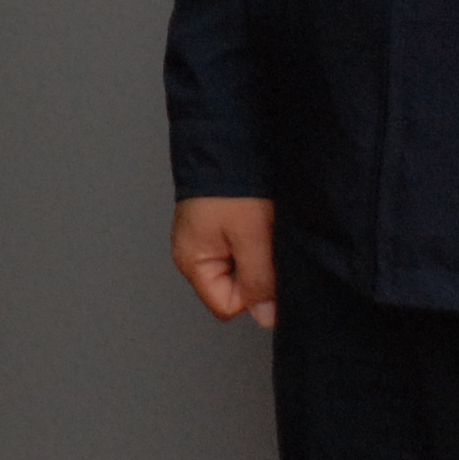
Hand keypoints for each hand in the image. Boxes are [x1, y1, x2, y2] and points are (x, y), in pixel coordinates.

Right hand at [173, 196, 277, 327]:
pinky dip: (255, 238)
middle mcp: (195, 254)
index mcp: (192, 262)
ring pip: (242, 267)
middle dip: (256, 271)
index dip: (251, 294)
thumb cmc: (232, 188)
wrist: (227, 141)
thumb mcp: (251, 238)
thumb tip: (266, 318)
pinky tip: (260, 220)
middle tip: (263, 242)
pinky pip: (242, 247)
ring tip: (262, 227)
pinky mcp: (218, 224)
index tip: (264, 267)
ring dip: (258, 253)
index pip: (227, 305)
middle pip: (235, 288)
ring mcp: (206, 238)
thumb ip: (258, 281)